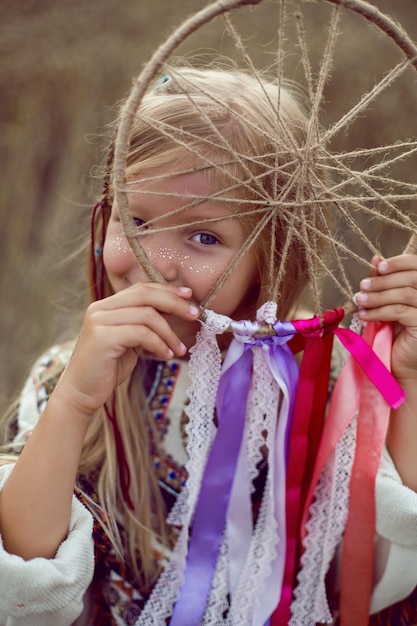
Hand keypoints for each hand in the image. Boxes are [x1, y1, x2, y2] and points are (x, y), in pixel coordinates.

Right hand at [56, 282, 199, 416]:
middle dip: (174, 303)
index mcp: (106, 305)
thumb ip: (144, 325)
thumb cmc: (107, 368)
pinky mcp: (102, 337)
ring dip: (169, 333)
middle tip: (194, 315)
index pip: (141, 288)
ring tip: (179, 349)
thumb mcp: (129, 341)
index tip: (189, 295)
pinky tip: (166, 355)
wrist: (81, 393)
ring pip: (147, 315)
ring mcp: (99, 321)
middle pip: (146, 295)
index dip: (167, 290)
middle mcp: (100, 308)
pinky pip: (141, 333)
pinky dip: (159, 344)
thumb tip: (174, 312)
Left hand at [356, 254, 416, 382]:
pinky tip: (364, 314)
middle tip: (362, 286)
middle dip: (383, 280)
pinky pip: (399, 312)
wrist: (401, 365)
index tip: (378, 267)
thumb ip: (385, 282)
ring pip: (404, 295)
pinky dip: (379, 311)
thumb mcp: (389, 303)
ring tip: (359, 300)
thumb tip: (376, 259)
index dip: (399, 263)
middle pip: (412, 279)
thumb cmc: (396, 333)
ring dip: (377, 296)